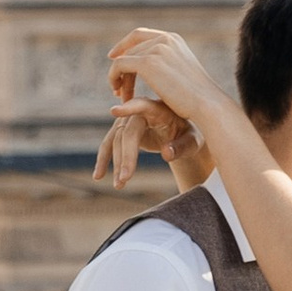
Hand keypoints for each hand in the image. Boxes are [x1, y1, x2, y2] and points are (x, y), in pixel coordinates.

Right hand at [94, 93, 210, 192]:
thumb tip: (167, 154)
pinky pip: (109, 144)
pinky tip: (98, 176)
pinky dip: (104, 160)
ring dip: (115, 163)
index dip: (129, 108)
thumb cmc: (189, 135)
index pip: (143, 105)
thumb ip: (182, 147)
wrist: (183, 134)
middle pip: (127, 132)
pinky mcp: (122, 130)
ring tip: (119, 185)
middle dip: (125, 157)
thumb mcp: (194, 141)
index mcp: (159, 108)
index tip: (114, 111)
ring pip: (116, 141)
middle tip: (125, 179)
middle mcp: (140, 111)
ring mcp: (128, 119)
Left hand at [106, 28, 228, 137]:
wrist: (207, 104)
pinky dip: (114, 78)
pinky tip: (120, 95)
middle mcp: (165, 39)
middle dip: (122, 68)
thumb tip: (157, 68)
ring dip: (119, 78)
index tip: (113, 57)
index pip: (140, 35)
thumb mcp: (183, 73)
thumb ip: (168, 65)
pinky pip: (119, 66)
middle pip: (130, 49)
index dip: (124, 45)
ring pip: (124, 60)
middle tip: (118, 88)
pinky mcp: (147, 62)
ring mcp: (156, 49)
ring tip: (123, 97)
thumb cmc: (198, 97)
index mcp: (174, 39)